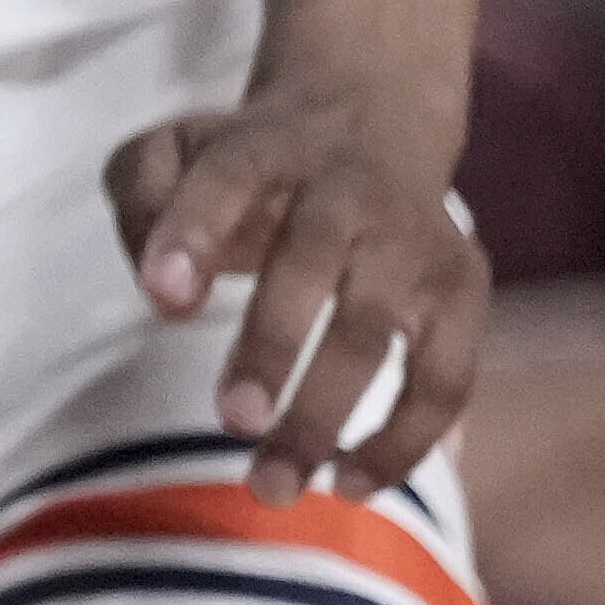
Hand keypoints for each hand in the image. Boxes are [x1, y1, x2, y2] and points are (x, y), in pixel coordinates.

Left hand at [111, 73, 490, 504]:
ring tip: (275, 483)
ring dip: (328, 413)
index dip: (192, 236)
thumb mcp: (175, 149)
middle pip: (309, 263)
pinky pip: (448, 378)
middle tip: (232, 421)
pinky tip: (350, 483)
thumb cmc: (248, 161)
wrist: (372, 121)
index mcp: (265, 147)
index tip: (163, 300)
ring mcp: (413, 240)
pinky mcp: (462, 289)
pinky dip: (406, 438)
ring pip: (378, 331)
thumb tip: (167, 298)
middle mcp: (347, 190)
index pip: (225, 180)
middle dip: (271, 345)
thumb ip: (142, 196)